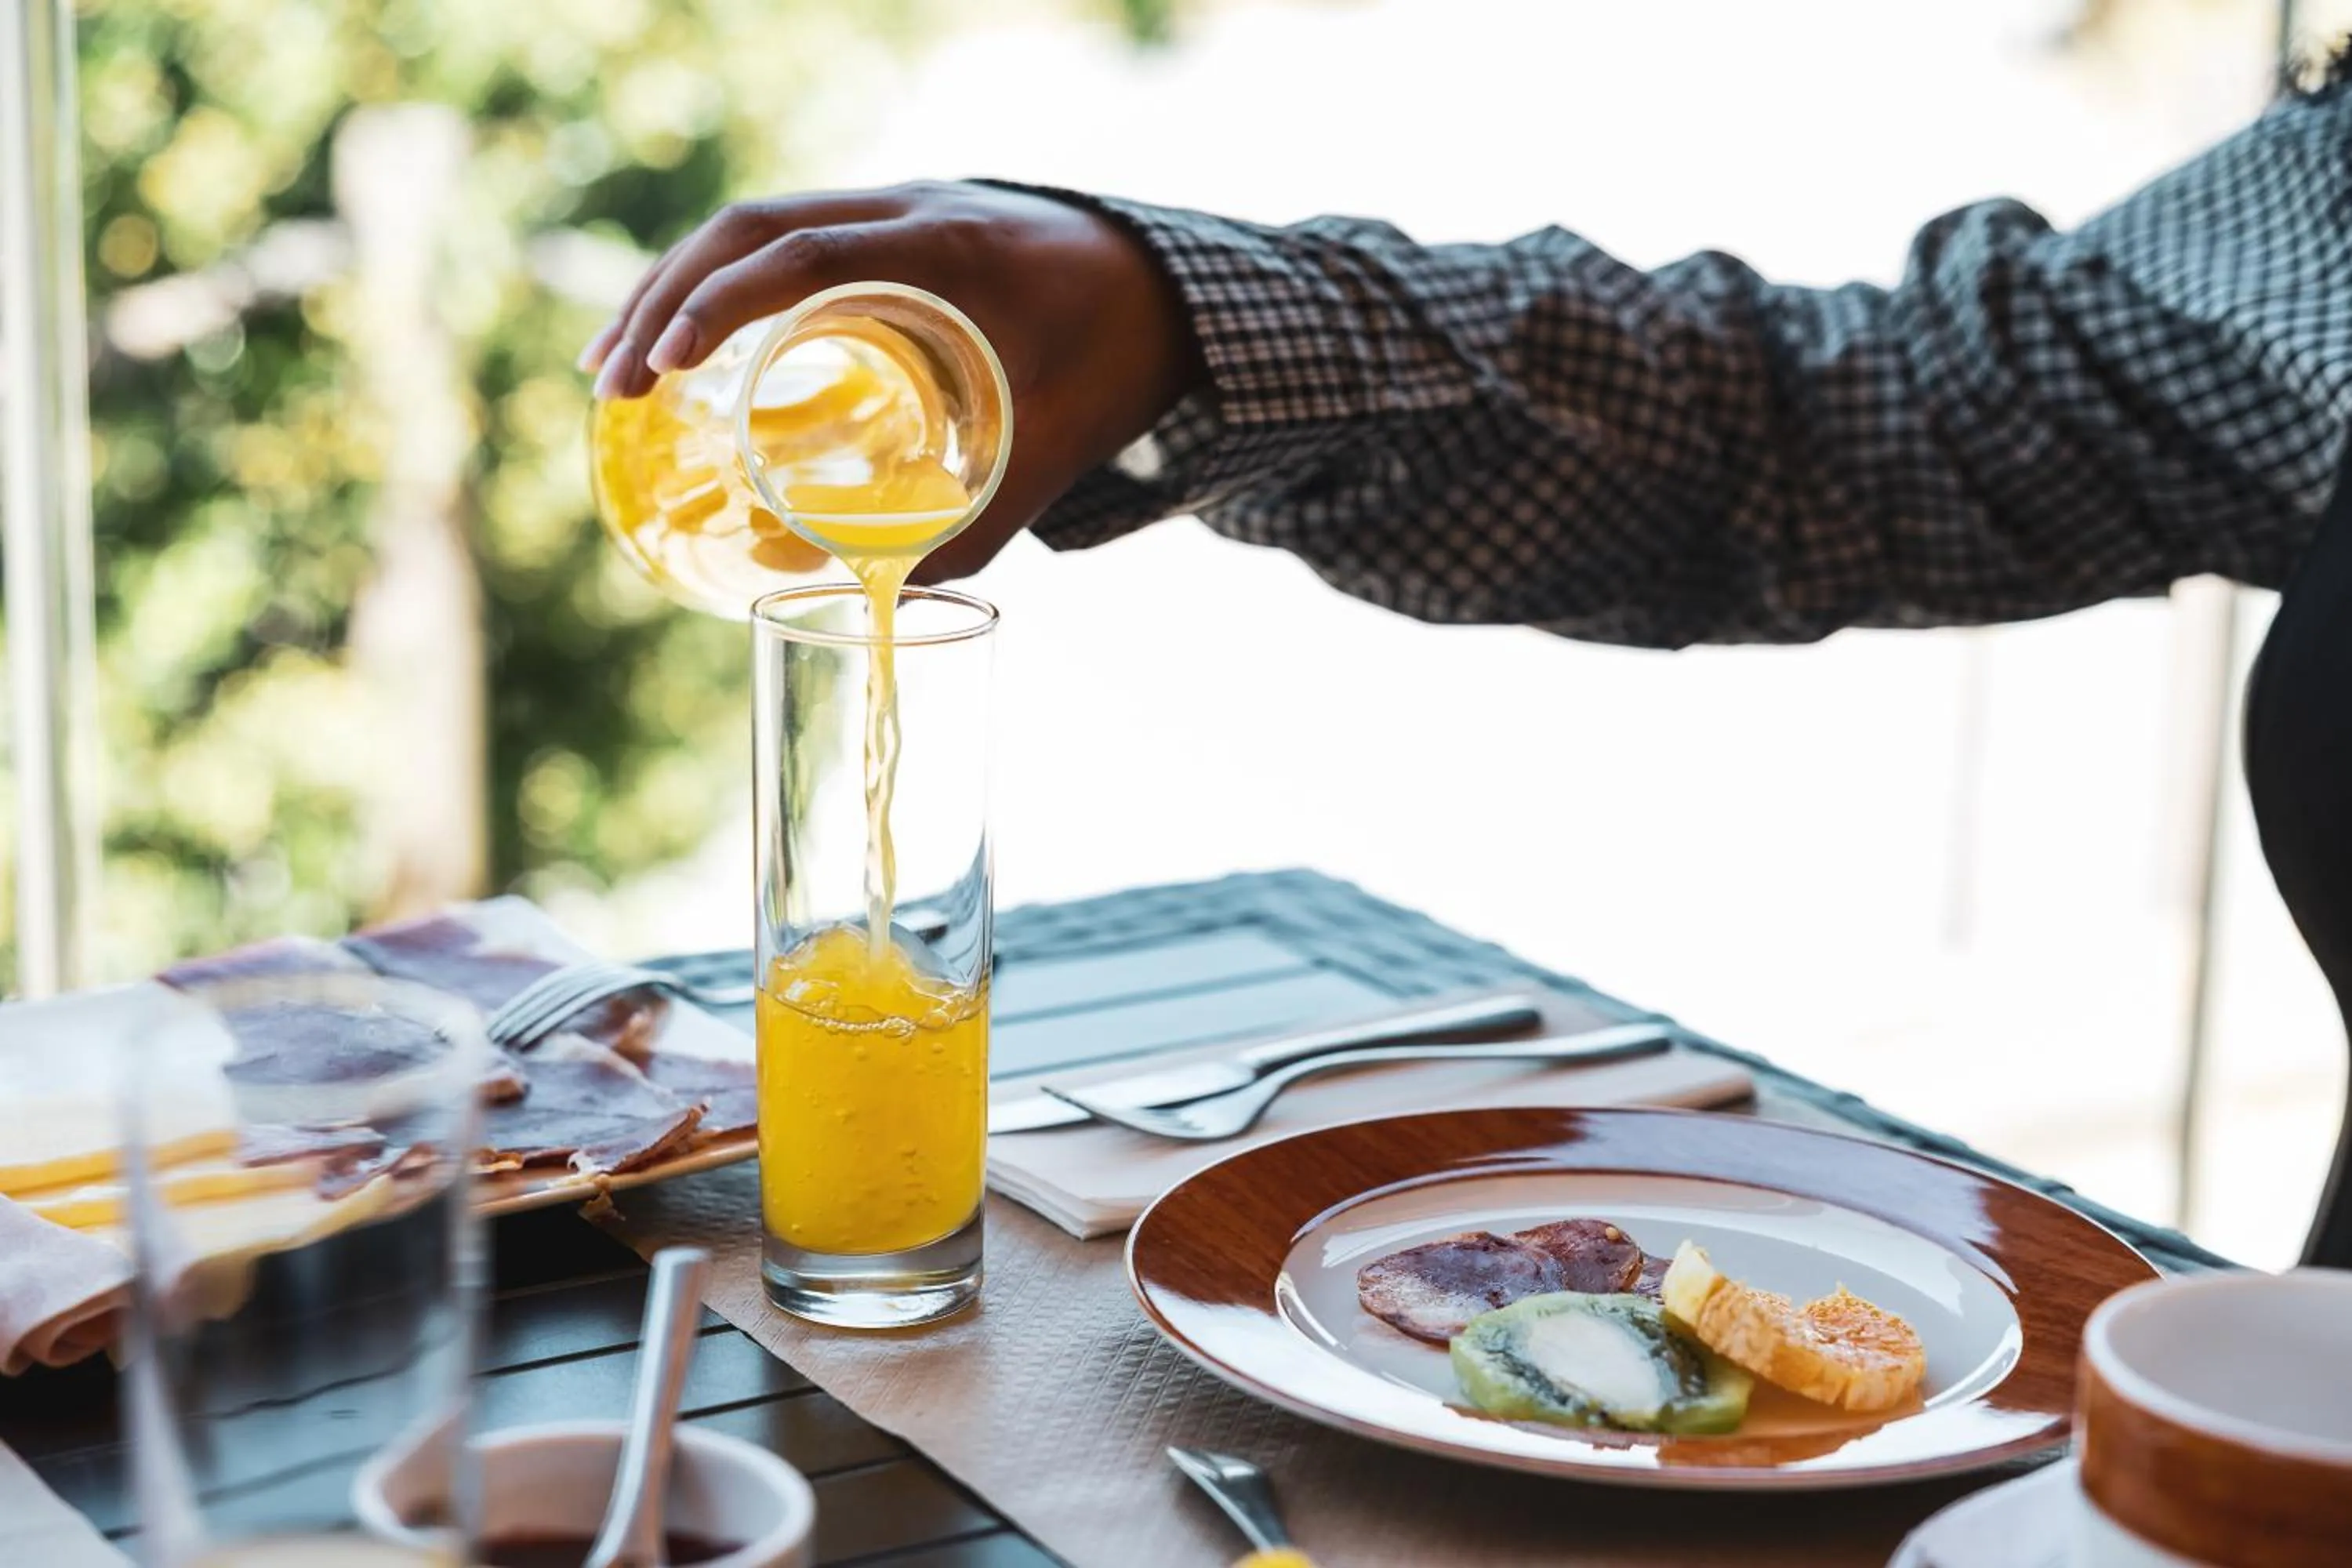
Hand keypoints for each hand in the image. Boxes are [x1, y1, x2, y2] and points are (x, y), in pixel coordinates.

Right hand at [580, 181, 1203, 579]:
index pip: (804, 249)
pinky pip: (788, 237)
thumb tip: (883, 607)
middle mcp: (910, 210)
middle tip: (611, 383)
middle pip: (754, 224)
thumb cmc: (1120, 366)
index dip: (721, 300)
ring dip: (679, 286)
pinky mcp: (889, 228)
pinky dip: (726, 283)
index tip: (662, 362)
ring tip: (619, 366)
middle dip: (666, 298)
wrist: (1176, 290)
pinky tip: (685, 340)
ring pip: (759, 223)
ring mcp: (896, 210)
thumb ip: (978, 527)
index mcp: (947, 248)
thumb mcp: (1055, 450)